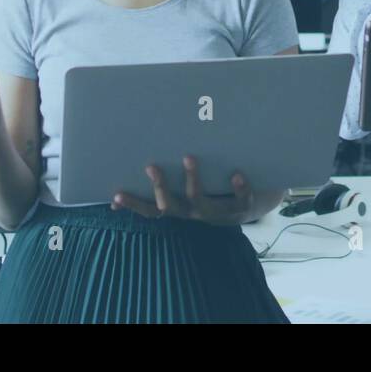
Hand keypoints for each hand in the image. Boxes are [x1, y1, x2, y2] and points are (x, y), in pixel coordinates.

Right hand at [111, 155, 255, 225]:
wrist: (254, 205)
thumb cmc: (213, 193)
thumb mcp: (188, 196)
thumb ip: (162, 192)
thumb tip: (123, 192)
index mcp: (181, 210)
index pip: (153, 210)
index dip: (134, 205)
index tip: (117, 195)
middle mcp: (195, 214)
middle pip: (172, 207)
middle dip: (160, 187)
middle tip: (151, 166)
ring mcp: (218, 213)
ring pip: (201, 202)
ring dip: (193, 181)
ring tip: (188, 157)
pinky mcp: (242, 208)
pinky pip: (241, 200)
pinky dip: (239, 188)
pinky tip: (237, 174)